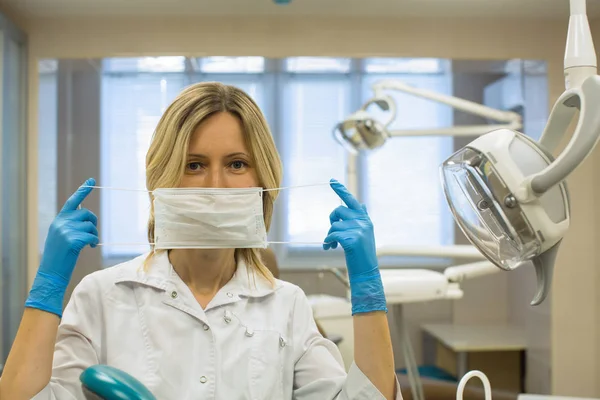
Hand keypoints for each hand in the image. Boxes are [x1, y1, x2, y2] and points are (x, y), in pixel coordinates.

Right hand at [25, 178, 98, 316]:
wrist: (51, 273)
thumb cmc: (59, 256)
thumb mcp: (61, 237)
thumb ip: (70, 225)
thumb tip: (86, 219)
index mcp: (58, 220)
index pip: (72, 202)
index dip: (83, 191)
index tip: (92, 181)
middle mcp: (61, 223)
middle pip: (86, 214)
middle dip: (93, 222)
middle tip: (91, 234)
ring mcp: (66, 231)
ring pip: (91, 225)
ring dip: (94, 234)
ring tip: (89, 243)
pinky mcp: (73, 240)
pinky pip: (92, 236)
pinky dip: (94, 241)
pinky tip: (90, 247)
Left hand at [324, 179, 386, 314]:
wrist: (367, 272)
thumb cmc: (362, 254)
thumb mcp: (364, 234)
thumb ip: (361, 219)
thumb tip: (361, 204)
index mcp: (365, 219)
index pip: (352, 200)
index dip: (341, 190)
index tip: (332, 181)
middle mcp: (363, 222)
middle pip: (338, 210)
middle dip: (332, 219)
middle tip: (332, 232)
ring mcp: (358, 230)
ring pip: (334, 224)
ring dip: (330, 235)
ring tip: (332, 245)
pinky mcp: (352, 239)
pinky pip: (332, 234)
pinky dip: (327, 241)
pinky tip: (329, 248)